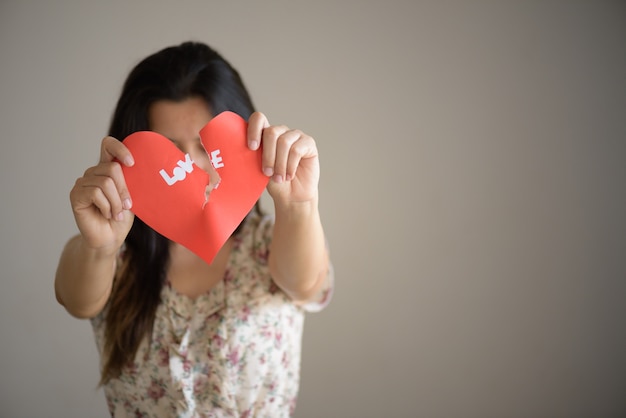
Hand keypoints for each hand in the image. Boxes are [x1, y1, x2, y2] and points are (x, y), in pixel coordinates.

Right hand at [69, 136, 134, 250]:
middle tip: (127, 206)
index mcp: (107, 169)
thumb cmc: (121, 217)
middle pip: (112, 168)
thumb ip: (132, 181)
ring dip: (116, 202)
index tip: (132, 163)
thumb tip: (144, 168)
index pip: (108, 145)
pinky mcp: (75, 195)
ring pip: (105, 182)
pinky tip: (107, 214)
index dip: (120, 149)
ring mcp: (82, 183)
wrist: (110, 239)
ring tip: (116, 213)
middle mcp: (93, 173)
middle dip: (124, 189)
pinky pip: (95, 193)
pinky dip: (106, 206)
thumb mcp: (132, 197)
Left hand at [247, 112, 319, 206]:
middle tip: (267, 173)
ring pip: (284, 142)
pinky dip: (290, 166)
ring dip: (280, 164)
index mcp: (265, 134)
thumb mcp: (259, 169)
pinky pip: (296, 150)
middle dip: (268, 155)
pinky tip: (289, 175)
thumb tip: (241, 150)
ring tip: (279, 178)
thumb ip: (253, 156)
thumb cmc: (274, 182)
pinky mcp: (308, 143)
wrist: (292, 196)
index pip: (258, 119)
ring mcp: (296, 135)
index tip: (251, 148)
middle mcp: (281, 131)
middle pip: (271, 132)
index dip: (254, 129)